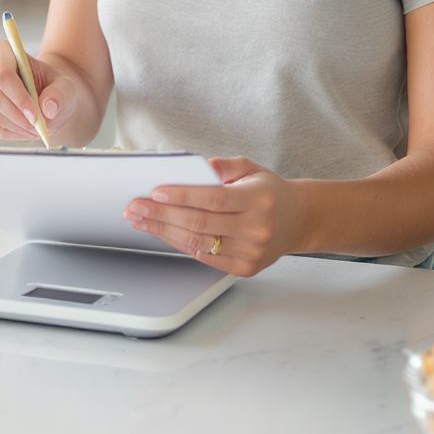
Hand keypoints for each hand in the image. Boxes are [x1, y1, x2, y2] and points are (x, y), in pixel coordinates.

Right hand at [0, 39, 78, 141]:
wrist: (45, 97)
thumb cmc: (53, 86)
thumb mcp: (66, 86)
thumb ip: (60, 93)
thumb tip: (48, 107)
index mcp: (2, 49)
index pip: (2, 74)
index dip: (18, 96)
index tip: (35, 114)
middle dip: (18, 115)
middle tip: (39, 125)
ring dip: (17, 125)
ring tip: (37, 126)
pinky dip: (12, 132)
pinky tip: (27, 128)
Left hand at [123, 157, 302, 276]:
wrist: (298, 220)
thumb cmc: (269, 191)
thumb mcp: (252, 167)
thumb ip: (226, 165)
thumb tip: (201, 165)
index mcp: (259, 199)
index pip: (214, 198)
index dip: (182, 196)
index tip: (155, 192)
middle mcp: (256, 228)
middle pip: (200, 223)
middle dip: (162, 215)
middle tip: (135, 207)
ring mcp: (251, 252)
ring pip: (198, 243)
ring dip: (164, 231)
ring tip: (140, 220)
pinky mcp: (245, 267)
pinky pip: (205, 257)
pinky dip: (180, 244)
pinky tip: (162, 232)